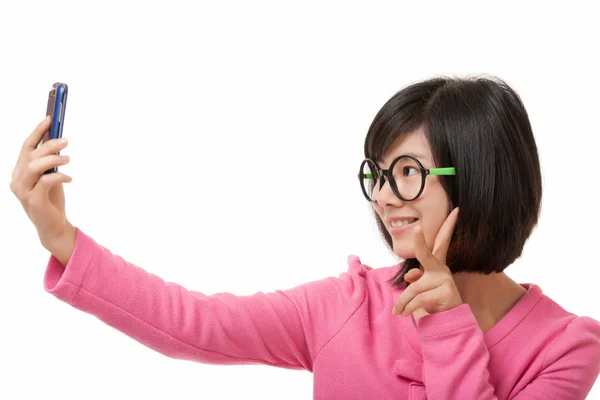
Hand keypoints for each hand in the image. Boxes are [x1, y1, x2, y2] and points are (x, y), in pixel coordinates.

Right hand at [10, 116, 74, 250]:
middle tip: (66, 141)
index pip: (26, 147)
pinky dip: (59, 176)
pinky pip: (45, 182)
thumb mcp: (50, 176)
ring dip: (53, 159)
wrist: (53, 226)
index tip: (50, 118)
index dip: (37, 131)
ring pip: (34, 167)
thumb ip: (49, 161)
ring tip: (68, 159)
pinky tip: (69, 178)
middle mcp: (17, 180)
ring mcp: (23, 191)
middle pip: (31, 155)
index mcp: (20, 171)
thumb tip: (57, 139)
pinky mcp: (33, 201)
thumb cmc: (51, 199)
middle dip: (49, 144)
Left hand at [392, 207, 461, 323]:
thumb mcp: (420, 290)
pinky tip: (404, 314)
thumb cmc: (432, 303)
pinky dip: (408, 308)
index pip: (440, 242)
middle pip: (426, 254)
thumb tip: (411, 275)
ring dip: (403, 302)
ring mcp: (444, 280)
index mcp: (436, 265)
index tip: (455, 211)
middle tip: (416, 228)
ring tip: (398, 312)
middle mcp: (441, 270)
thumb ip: (415, 280)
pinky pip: (419, 299)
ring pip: (413, 288)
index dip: (447, 227)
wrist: (448, 323)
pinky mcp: (446, 292)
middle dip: (420, 242)